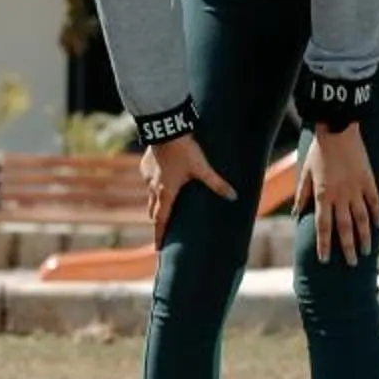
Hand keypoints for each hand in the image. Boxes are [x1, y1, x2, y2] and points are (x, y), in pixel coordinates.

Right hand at [141, 131, 235, 247]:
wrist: (164, 129)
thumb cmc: (184, 150)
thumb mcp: (202, 168)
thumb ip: (216, 183)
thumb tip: (233, 196)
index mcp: (166, 193)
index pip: (161, 221)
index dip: (160, 236)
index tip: (158, 249)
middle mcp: (153, 188)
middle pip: (153, 212)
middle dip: (159, 222)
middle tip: (164, 231)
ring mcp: (147, 177)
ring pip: (150, 197)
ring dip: (157, 204)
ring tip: (166, 206)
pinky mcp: (145, 166)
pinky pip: (149, 182)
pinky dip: (156, 186)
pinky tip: (164, 180)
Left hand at [294, 121, 378, 265]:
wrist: (338, 129)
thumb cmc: (319, 151)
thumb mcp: (305, 173)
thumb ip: (302, 195)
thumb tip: (296, 215)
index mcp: (322, 195)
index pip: (323, 226)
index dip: (324, 244)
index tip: (325, 259)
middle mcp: (340, 196)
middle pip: (344, 227)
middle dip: (348, 247)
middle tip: (353, 263)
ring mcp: (356, 189)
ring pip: (362, 218)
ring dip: (365, 236)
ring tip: (367, 251)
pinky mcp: (368, 180)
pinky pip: (374, 201)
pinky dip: (378, 215)